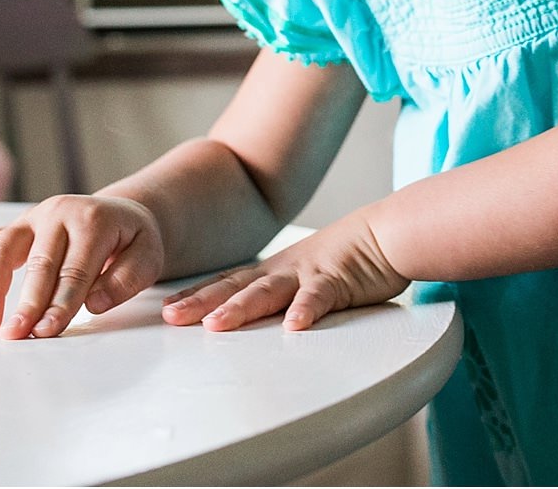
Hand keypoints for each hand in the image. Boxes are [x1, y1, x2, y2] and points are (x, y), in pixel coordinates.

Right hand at [0, 194, 165, 339]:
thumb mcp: (148, 254)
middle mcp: (59, 213)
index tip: (47, 330)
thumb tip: (95, 303)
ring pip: (3, 248)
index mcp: (93, 220)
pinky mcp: (18, 227)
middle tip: (16, 335)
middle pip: (39, 263)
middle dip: (26, 302)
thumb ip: (127, 278)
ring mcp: (34, 218)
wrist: (122, 213)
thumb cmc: (133, 240)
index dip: (61, 302)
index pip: (75, 269)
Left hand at [161, 210, 407, 332]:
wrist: (389, 231)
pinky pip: (320, 296)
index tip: (168, 310)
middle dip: (202, 303)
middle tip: (171, 318)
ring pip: (270, 291)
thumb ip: (281, 294)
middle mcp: (285, 270)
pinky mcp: (340, 279)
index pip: (227, 283)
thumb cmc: (350, 257)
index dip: (197, 295)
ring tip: (217, 324)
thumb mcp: (306, 274)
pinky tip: (294, 325)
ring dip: (242, 307)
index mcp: (275, 270)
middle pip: (236, 287)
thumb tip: (256, 317)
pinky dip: (306, 309)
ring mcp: (309, 273)